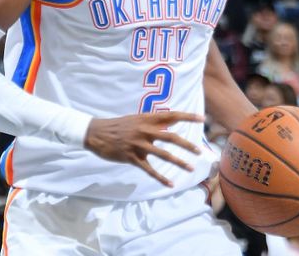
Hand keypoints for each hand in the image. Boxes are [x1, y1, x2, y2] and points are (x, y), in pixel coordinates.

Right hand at [84, 111, 204, 186]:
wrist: (96, 133)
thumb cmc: (118, 125)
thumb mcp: (136, 118)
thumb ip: (152, 122)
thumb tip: (170, 125)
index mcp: (147, 118)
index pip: (172, 115)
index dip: (188, 116)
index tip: (202, 118)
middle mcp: (145, 130)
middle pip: (171, 137)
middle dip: (187, 145)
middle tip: (200, 151)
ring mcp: (138, 144)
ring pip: (163, 154)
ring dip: (179, 162)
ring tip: (191, 168)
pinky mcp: (131, 157)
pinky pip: (149, 169)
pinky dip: (160, 177)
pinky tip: (170, 184)